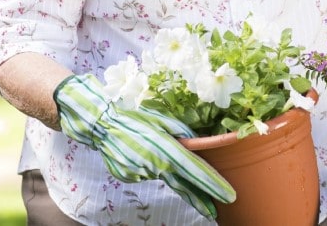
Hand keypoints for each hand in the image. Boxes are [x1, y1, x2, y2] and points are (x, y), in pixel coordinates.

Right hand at [54, 74, 235, 218]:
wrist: (99, 123)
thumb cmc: (133, 116)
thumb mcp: (161, 119)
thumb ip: (181, 133)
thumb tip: (197, 143)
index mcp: (165, 149)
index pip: (194, 171)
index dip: (212, 184)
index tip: (228, 195)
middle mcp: (154, 165)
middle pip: (183, 184)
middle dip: (201, 198)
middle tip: (218, 209)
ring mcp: (140, 173)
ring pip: (164, 175)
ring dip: (171, 172)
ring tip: (158, 154)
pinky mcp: (129, 177)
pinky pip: (147, 173)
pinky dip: (150, 166)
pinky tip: (141, 153)